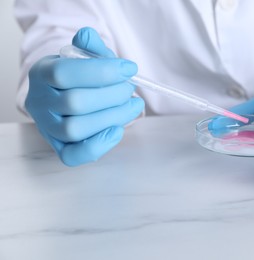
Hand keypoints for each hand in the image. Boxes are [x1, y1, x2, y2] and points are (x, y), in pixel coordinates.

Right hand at [26, 27, 143, 165]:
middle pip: (75, 103)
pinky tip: (118, 129)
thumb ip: (90, 48)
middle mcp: (40, 102)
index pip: (65, 73)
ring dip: (113, 117)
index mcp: (43, 73)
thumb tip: (88, 36)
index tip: (129, 69)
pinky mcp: (59, 147)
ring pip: (76, 129)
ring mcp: (48, 128)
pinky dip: (99, 144)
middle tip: (130, 89)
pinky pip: (74, 155)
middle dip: (112, 95)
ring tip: (133, 106)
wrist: (68, 95)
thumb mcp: (85, 57)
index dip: (101, 72)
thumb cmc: (81, 76)